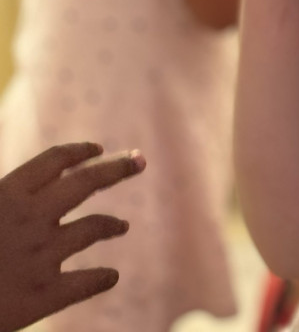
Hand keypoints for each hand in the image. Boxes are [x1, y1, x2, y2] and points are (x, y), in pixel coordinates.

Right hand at [0, 142, 145, 331]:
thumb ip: (4, 194)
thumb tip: (24, 184)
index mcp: (8, 193)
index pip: (55, 160)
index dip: (79, 152)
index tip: (97, 148)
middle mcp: (32, 218)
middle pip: (86, 182)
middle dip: (116, 168)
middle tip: (139, 161)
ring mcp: (42, 255)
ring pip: (94, 227)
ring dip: (111, 224)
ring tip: (122, 225)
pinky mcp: (44, 295)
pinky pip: (86, 282)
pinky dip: (102, 278)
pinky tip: (112, 276)